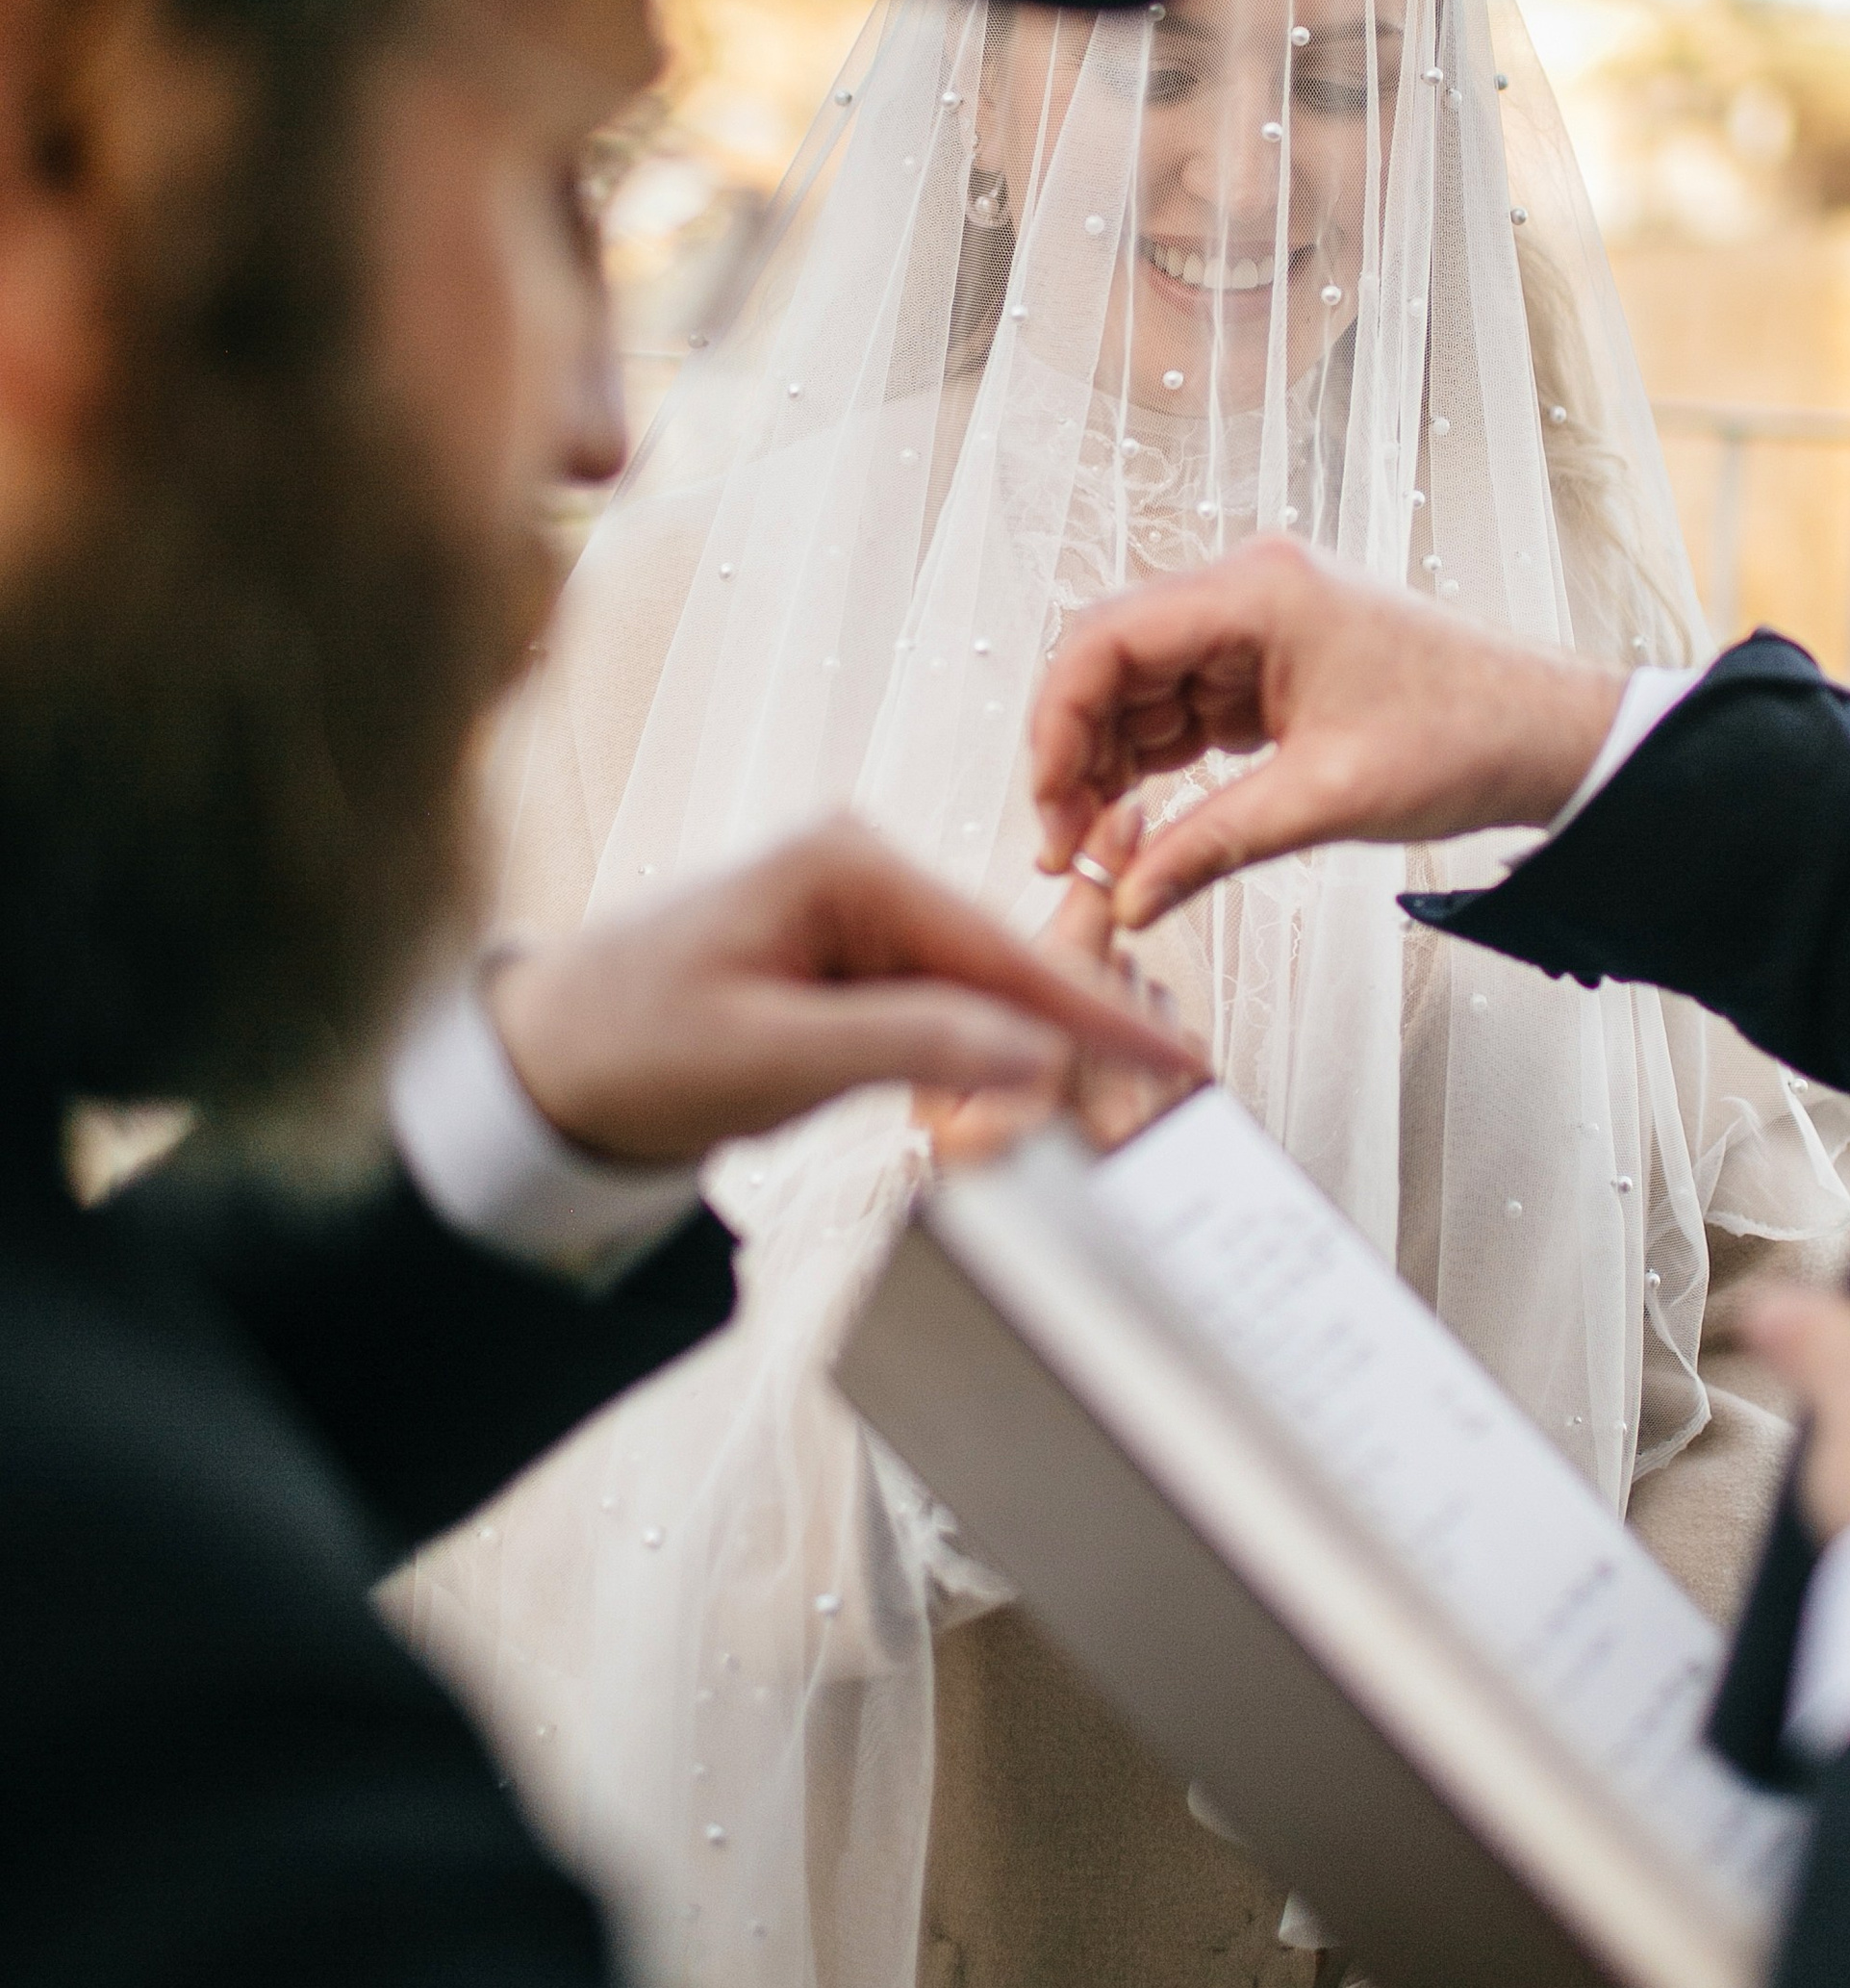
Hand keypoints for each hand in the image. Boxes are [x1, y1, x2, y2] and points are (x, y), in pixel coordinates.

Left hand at [488, 815, 1195, 1168]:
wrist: (536, 1070)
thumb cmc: (625, 1046)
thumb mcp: (771, 1054)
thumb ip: (908, 1042)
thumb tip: (1032, 1048)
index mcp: (846, 862)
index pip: (999, 945)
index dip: (1093, 1012)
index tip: (1176, 1058)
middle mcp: (859, 868)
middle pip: (999, 968)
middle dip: (1054, 1047)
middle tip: (1131, 1110)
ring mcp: (852, 913)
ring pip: (972, 999)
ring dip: (1003, 1064)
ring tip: (1039, 1125)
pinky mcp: (842, 960)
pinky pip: (931, 1014)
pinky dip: (958, 1064)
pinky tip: (969, 1105)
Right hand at [1029, 540, 1625, 929]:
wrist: (1548, 734)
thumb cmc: (1464, 740)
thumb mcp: (1327, 801)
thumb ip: (1212, 844)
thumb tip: (1129, 899)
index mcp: (1259, 591)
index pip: (1106, 640)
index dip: (1056, 725)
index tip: (1047, 807)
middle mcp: (1248, 591)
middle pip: (1112, 661)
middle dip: (1075, 752)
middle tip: (1066, 843)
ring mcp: (1259, 625)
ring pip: (1141, 689)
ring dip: (1111, 763)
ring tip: (1100, 846)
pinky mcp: (1272, 663)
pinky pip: (1185, 706)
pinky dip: (1156, 762)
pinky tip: (1142, 820)